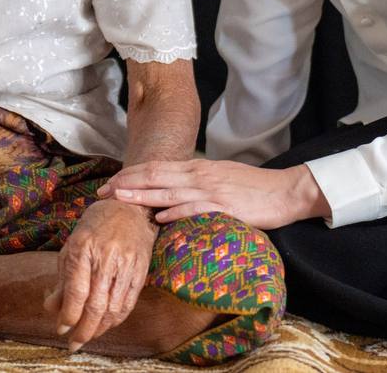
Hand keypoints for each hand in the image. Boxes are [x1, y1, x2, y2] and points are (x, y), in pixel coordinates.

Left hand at [44, 199, 156, 349]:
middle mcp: (105, 256)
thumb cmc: (95, 226)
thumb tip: (52, 308)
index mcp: (82, 247)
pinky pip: (128, 302)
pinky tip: (106, 325)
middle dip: (83, 330)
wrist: (129, 208)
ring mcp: (125, 263)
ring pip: (113, 308)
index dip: (68, 316)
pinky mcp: (140, 270)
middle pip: (95, 305)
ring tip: (89, 336)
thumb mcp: (71, 246)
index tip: (61, 329)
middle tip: (74, 344)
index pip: (76, 292)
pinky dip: (116, 319)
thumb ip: (62, 279)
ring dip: (99, 328)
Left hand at [97, 159, 329, 228]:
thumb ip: (195, 181)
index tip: (109, 183)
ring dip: (142, 196)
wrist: (284, 191)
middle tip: (101, 192)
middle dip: (126, 184)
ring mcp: (212, 191)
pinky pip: (196, 209)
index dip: (130, 175)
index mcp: (197, 168)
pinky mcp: (225, 207)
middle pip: (155, 176)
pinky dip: (177, 213)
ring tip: (119, 200)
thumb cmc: (252, 187)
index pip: (156, 167)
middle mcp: (200, 176)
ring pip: (170, 191)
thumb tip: (170, 189)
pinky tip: (160, 218)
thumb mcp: (219, 177)